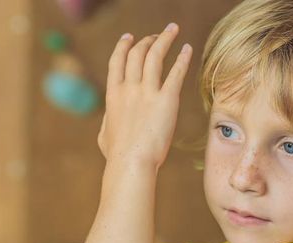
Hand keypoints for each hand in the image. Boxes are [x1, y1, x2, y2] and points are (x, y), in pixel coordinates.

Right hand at [97, 23, 192, 169]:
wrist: (131, 162)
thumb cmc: (117, 154)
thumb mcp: (105, 133)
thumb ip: (109, 119)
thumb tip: (110, 116)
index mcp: (113, 94)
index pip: (117, 61)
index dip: (123, 46)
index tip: (129, 37)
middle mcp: (129, 88)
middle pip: (137, 53)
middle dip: (147, 40)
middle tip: (156, 35)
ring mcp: (147, 92)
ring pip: (155, 55)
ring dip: (164, 39)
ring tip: (172, 30)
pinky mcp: (166, 100)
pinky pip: (176, 73)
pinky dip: (182, 58)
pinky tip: (187, 49)